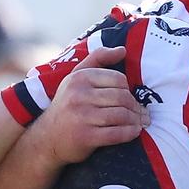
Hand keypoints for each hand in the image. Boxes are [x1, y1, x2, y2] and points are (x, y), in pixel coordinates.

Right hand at [34, 46, 147, 165]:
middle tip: (142, 114)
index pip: (119, 79)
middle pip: (122, 97)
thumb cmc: (67, 105)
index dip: (128, 90)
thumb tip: (123, 50)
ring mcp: (82, 116)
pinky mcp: (86, 137)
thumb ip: (98, 59)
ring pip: (122, 115)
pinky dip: (130, 133)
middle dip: (136, 107)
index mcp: (80, 78)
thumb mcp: (76, 77)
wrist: (47, 138)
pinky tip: (134, 132)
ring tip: (139, 123)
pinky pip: (117, 133)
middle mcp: (79, 95)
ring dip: (136, 121)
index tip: (130, 99)